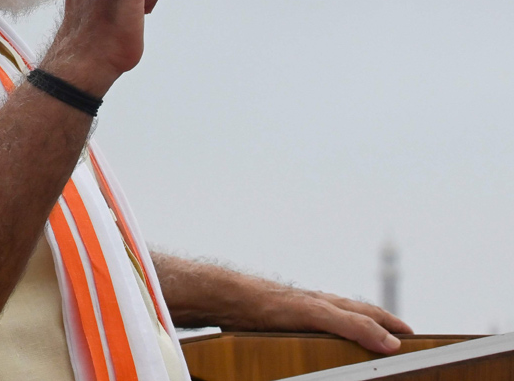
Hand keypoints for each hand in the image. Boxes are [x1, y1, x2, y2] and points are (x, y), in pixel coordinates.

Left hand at [254, 285, 414, 353]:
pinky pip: (314, 332)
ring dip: (353, 333)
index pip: (371, 313)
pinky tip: (321, 343)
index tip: (411, 335)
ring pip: (335, 324)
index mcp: (332, 304)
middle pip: (355, 316)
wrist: (231, 298)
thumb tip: (389, 341)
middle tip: (394, 341)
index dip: (392, 324)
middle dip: (377, 328)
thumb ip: (353, 325)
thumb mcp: (318, 315)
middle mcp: (320, 306)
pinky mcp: (285, 324)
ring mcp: (302, 314)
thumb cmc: (271, 303)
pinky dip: (327, 337)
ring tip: (363, 344)